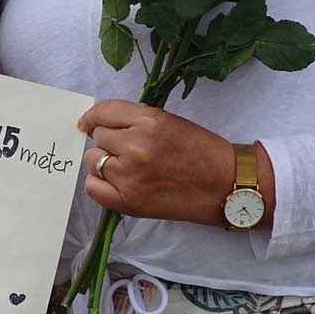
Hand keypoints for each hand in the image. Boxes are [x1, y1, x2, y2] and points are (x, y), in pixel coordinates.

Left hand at [79, 101, 255, 227]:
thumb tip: (101, 124)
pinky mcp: (128, 201)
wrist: (226, 186)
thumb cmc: (203, 151)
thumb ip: (136, 121)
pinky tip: (116, 183)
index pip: (104, 112)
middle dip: (109, 141)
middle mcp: (135, 146)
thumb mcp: (170, 122)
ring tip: (127, 167)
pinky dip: (100, 184)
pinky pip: (93, 188)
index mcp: (149, 121)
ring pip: (93, 160)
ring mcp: (129, 176)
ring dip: (105, 161)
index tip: (88, 123)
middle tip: (127, 149)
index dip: (93, 117)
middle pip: (99, 137)